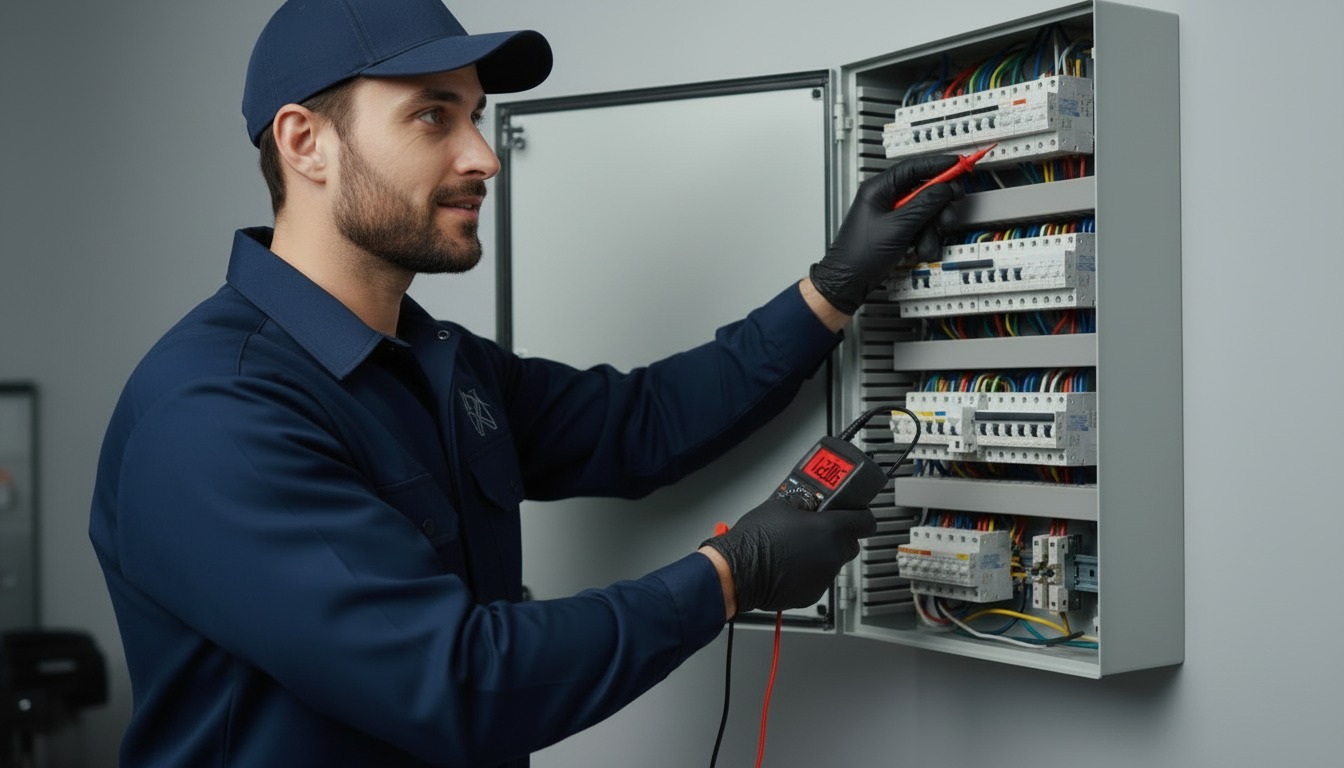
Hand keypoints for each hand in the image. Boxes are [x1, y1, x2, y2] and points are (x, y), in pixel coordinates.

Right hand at [701, 498, 875, 615]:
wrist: (738, 571)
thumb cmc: (755, 539)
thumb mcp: (779, 504)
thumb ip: (803, 502)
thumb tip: (808, 500)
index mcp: (830, 530)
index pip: (866, 521)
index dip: (861, 515)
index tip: (855, 513)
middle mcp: (833, 555)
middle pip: (851, 543)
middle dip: (838, 535)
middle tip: (818, 528)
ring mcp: (824, 577)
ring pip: (834, 561)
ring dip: (822, 554)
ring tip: (796, 547)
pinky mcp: (812, 593)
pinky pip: (819, 578)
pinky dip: (810, 572)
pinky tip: (790, 564)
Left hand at [808, 154, 961, 313]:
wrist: (848, 283)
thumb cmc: (860, 255)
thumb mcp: (899, 227)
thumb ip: (924, 205)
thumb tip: (945, 188)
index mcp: (878, 189)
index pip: (913, 167)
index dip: (938, 165)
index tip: (958, 165)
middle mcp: (885, 199)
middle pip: (924, 190)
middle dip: (939, 207)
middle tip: (947, 217)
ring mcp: (892, 215)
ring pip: (926, 212)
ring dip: (932, 230)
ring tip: (925, 243)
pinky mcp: (897, 231)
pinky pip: (920, 228)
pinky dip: (924, 240)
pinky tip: (919, 250)